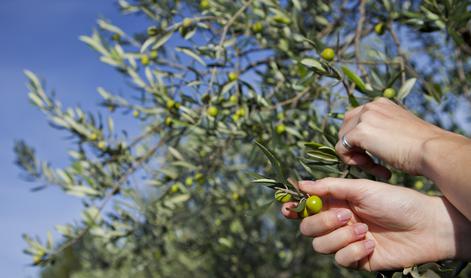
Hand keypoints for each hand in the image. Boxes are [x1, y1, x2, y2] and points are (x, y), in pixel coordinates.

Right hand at [281, 178, 470, 270]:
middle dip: (322, 222)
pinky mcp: (357, 258)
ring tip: (364, 228)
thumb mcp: (362, 188)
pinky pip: (340, 259)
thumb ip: (329, 187)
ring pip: (321, 245)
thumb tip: (301, 185)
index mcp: (336, 202)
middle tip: (345, 215)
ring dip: (341, 237)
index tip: (288, 208)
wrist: (425, 225)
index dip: (294, 208)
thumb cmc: (396, 200)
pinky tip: (371, 242)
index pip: (306, 207)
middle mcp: (337, 222)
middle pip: (308, 228)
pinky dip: (353, 250)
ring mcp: (346, 241)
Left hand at [336, 98, 446, 176]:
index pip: (356, 121)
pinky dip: (353, 163)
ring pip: (343, 140)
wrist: (433, 150)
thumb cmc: (424, 148)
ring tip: (376, 169)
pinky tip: (376, 169)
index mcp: (381, 104)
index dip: (360, 141)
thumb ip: (383, 131)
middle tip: (373, 165)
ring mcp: (364, 117)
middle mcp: (370, 106)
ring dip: (356, 158)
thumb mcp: (400, 132)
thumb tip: (368, 141)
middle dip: (354, 149)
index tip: (376, 156)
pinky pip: (342, 150)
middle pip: (345, 129)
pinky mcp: (359, 132)